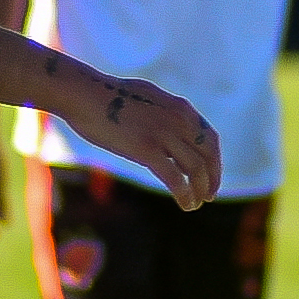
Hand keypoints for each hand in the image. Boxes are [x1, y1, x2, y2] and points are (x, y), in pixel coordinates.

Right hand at [60, 73, 220, 207]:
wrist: (84, 93)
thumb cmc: (106, 96)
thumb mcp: (147, 99)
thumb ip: (163, 114)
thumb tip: (169, 128)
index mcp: (180, 108)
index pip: (209, 138)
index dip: (214, 161)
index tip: (211, 176)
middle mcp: (179, 120)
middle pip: (208, 155)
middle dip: (212, 178)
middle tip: (209, 196)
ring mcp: (164, 134)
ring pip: (196, 169)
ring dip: (200, 190)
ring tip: (195, 204)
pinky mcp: (147, 149)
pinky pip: (176, 178)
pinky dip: (185, 195)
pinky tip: (186, 205)